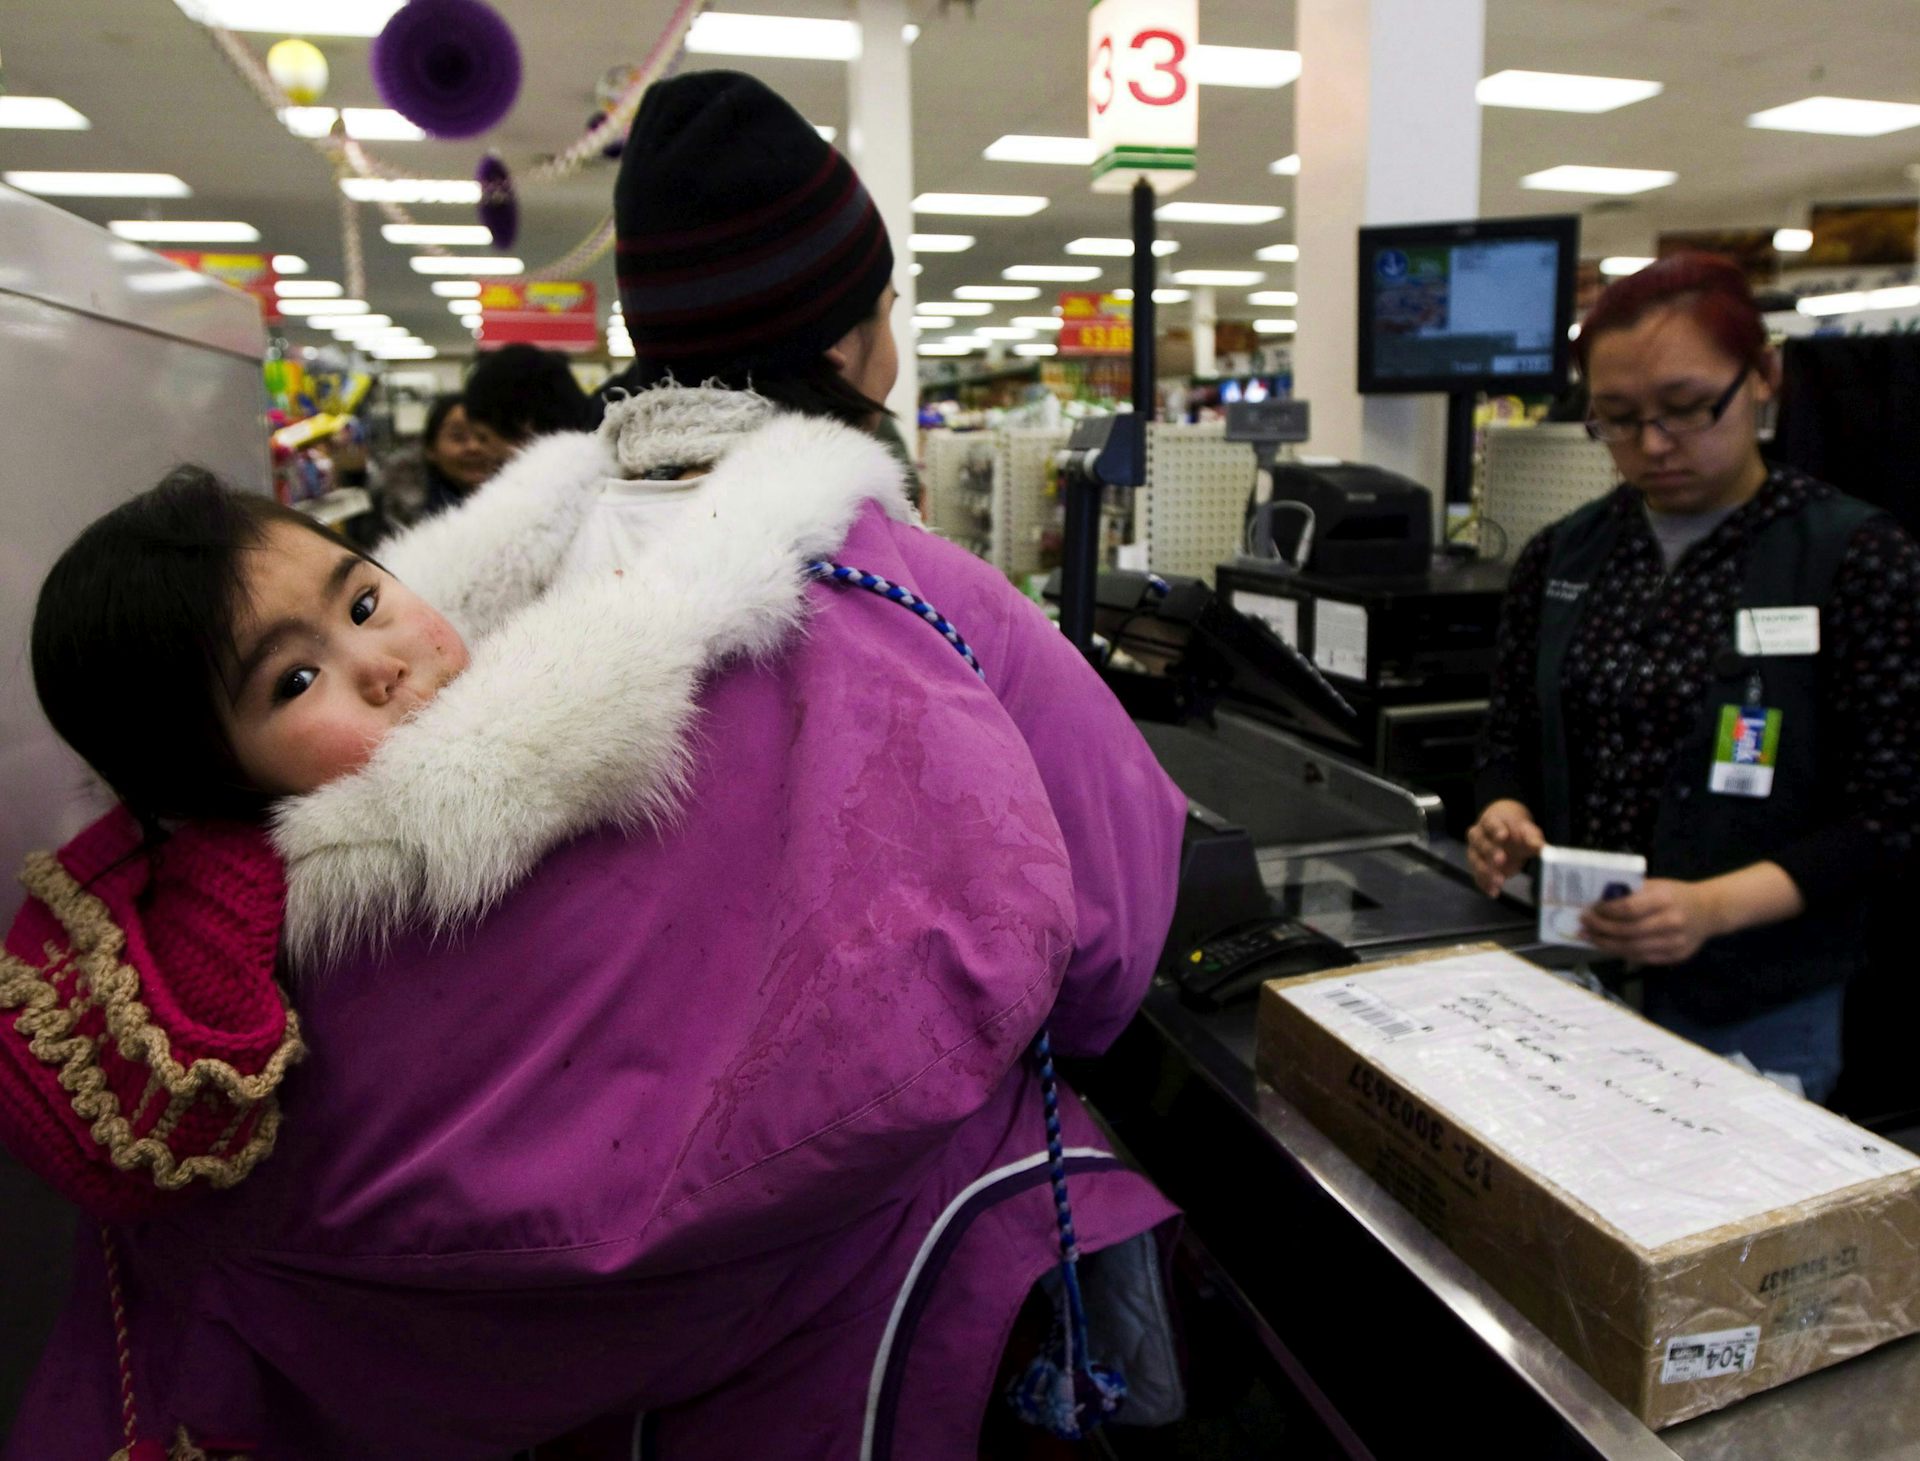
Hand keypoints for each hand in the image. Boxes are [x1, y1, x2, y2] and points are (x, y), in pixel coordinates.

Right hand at [1466, 799, 1544, 896]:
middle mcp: (1478, 835)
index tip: (1504, 836)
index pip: (1490, 823)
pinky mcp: (1476, 866)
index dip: (1496, 829)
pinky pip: (1477, 875)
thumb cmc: (1516, 831)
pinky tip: (1493, 892)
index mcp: (1490, 821)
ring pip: (1475, 860)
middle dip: (1490, 851)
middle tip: (1501, 860)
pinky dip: (1484, 884)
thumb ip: (1533, 838)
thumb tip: (1541, 847)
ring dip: (1486, 871)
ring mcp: (1475, 851)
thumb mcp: (1528, 831)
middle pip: (1480, 842)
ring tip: (1499, 881)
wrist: (1506, 835)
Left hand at [1580, 878, 1725, 965]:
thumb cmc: (1676, 894)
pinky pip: (1643, 958)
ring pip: (1632, 948)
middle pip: (1627, 931)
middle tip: (1583, 925)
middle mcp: (1671, 922)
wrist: (1710, 910)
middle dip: (1600, 929)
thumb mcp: (1656, 885)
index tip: (1589, 909)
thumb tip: (1597, 902)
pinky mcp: (1676, 956)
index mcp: (1664, 899)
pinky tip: (1608, 947)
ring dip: (1606, 944)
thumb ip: (1630, 893)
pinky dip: (1622, 953)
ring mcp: (1675, 942)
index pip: (1628, 908)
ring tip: (1589, 938)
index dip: (1605, 912)